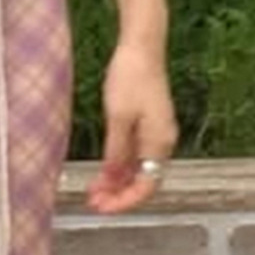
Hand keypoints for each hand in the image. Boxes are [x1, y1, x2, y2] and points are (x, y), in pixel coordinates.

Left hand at [87, 35, 179, 213]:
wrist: (142, 46)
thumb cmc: (131, 77)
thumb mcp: (118, 118)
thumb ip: (116, 152)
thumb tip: (112, 179)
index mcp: (159, 142)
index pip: (147, 185)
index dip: (125, 201)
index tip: (103, 208)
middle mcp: (162, 142)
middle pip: (143, 180)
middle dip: (118, 195)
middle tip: (93, 203)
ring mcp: (155, 134)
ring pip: (137, 170)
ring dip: (116, 183)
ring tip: (93, 193)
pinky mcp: (147, 126)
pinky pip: (134, 156)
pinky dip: (118, 168)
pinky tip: (101, 175)